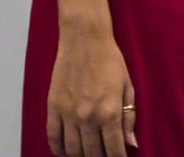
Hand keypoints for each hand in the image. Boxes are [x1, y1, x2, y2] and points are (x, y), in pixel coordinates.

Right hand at [46, 30, 137, 155]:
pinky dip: (59, 150)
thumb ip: (129, 116)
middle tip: (104, 155)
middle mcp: (88, 117)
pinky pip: (53, 138)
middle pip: (93, 154)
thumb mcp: (127, 86)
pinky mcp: (53, 107)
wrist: (84, 38)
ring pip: (73, 151)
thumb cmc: (110, 59)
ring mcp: (68, 114)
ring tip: (87, 154)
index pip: (114, 151)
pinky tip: (66, 152)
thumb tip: (131, 144)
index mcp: (109, 112)